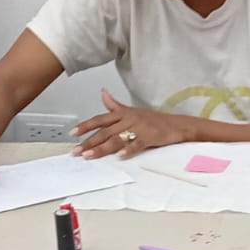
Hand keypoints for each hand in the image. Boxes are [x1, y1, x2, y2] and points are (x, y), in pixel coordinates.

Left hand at [71, 88, 186, 158]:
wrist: (176, 125)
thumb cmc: (154, 120)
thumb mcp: (132, 110)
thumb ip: (114, 105)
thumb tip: (103, 93)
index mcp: (123, 114)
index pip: (100, 119)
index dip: (86, 126)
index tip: (72, 133)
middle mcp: (128, 120)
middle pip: (105, 131)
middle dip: (89, 141)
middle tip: (76, 150)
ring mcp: (139, 128)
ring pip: (116, 139)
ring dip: (101, 148)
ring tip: (89, 155)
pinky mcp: (149, 137)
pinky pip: (136, 144)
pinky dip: (128, 151)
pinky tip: (119, 157)